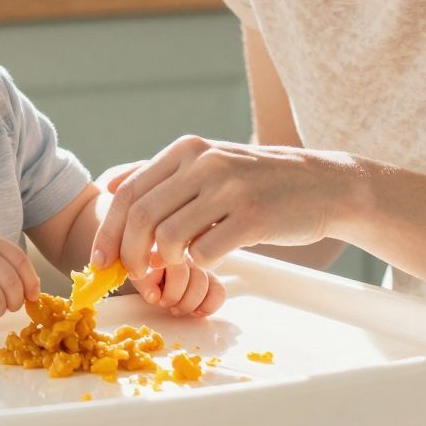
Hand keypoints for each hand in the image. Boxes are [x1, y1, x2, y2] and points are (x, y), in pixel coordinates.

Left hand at [91, 136, 350, 299]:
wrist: (324, 185)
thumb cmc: (261, 182)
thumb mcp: (210, 162)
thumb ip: (165, 174)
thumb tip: (110, 184)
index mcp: (187, 149)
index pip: (128, 192)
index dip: (107, 231)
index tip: (100, 261)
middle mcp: (204, 163)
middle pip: (140, 217)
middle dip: (128, 256)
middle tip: (134, 276)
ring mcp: (229, 188)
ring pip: (167, 237)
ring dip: (161, 265)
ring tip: (170, 274)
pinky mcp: (253, 217)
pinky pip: (204, 252)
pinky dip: (196, 267)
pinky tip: (206, 265)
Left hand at [137, 259, 226, 319]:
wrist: (151, 272)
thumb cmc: (145, 272)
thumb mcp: (139, 275)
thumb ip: (144, 282)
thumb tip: (154, 296)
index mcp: (174, 248)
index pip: (180, 271)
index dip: (169, 292)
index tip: (155, 298)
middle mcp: (191, 254)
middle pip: (197, 280)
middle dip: (178, 299)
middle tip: (165, 304)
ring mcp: (203, 267)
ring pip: (208, 287)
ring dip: (190, 305)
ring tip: (176, 309)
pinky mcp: (212, 280)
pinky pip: (220, 293)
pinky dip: (208, 306)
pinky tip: (194, 311)